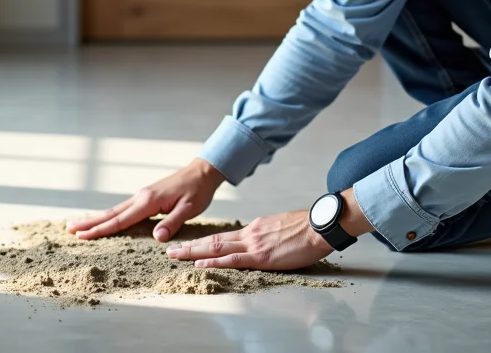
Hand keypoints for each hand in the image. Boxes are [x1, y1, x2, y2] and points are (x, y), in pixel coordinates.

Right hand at [66, 158, 225, 241]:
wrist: (202, 172)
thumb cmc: (197, 192)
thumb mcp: (189, 209)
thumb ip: (173, 223)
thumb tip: (157, 238)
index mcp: (149, 201)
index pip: (121, 219)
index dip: (101, 229)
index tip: (83, 236)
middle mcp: (141, 197)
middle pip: (111, 213)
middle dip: (90, 223)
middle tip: (69, 230)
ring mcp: (142, 196)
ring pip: (115, 210)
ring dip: (97, 219)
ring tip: (79, 226)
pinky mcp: (146, 197)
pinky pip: (124, 209)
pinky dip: (110, 216)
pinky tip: (105, 221)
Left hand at [165, 210, 333, 271]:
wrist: (319, 226)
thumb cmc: (306, 228)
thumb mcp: (279, 226)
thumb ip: (265, 233)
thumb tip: (259, 240)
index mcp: (254, 228)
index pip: (223, 237)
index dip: (204, 242)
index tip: (189, 246)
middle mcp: (249, 234)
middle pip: (214, 241)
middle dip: (190, 246)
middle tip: (171, 250)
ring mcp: (254, 244)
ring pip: (217, 248)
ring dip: (194, 252)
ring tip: (176, 256)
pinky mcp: (262, 256)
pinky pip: (233, 259)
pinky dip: (214, 262)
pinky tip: (201, 264)